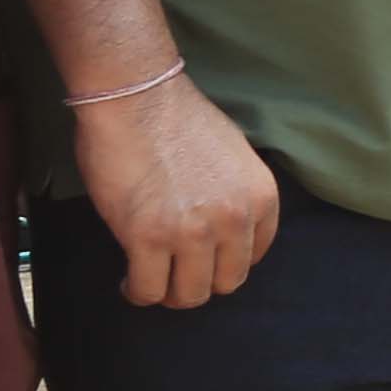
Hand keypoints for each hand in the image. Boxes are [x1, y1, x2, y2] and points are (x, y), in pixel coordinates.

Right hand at [78, 75, 281, 310]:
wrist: (136, 96)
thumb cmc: (176, 117)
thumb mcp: (234, 155)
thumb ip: (236, 194)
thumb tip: (221, 227)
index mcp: (260, 197)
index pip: (254, 255)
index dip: (225, 262)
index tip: (205, 260)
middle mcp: (234, 219)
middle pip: (226, 283)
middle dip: (199, 282)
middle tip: (175, 273)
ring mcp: (192, 232)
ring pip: (189, 294)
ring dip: (169, 292)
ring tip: (151, 279)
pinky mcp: (148, 238)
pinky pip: (149, 289)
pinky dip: (138, 291)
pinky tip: (130, 281)